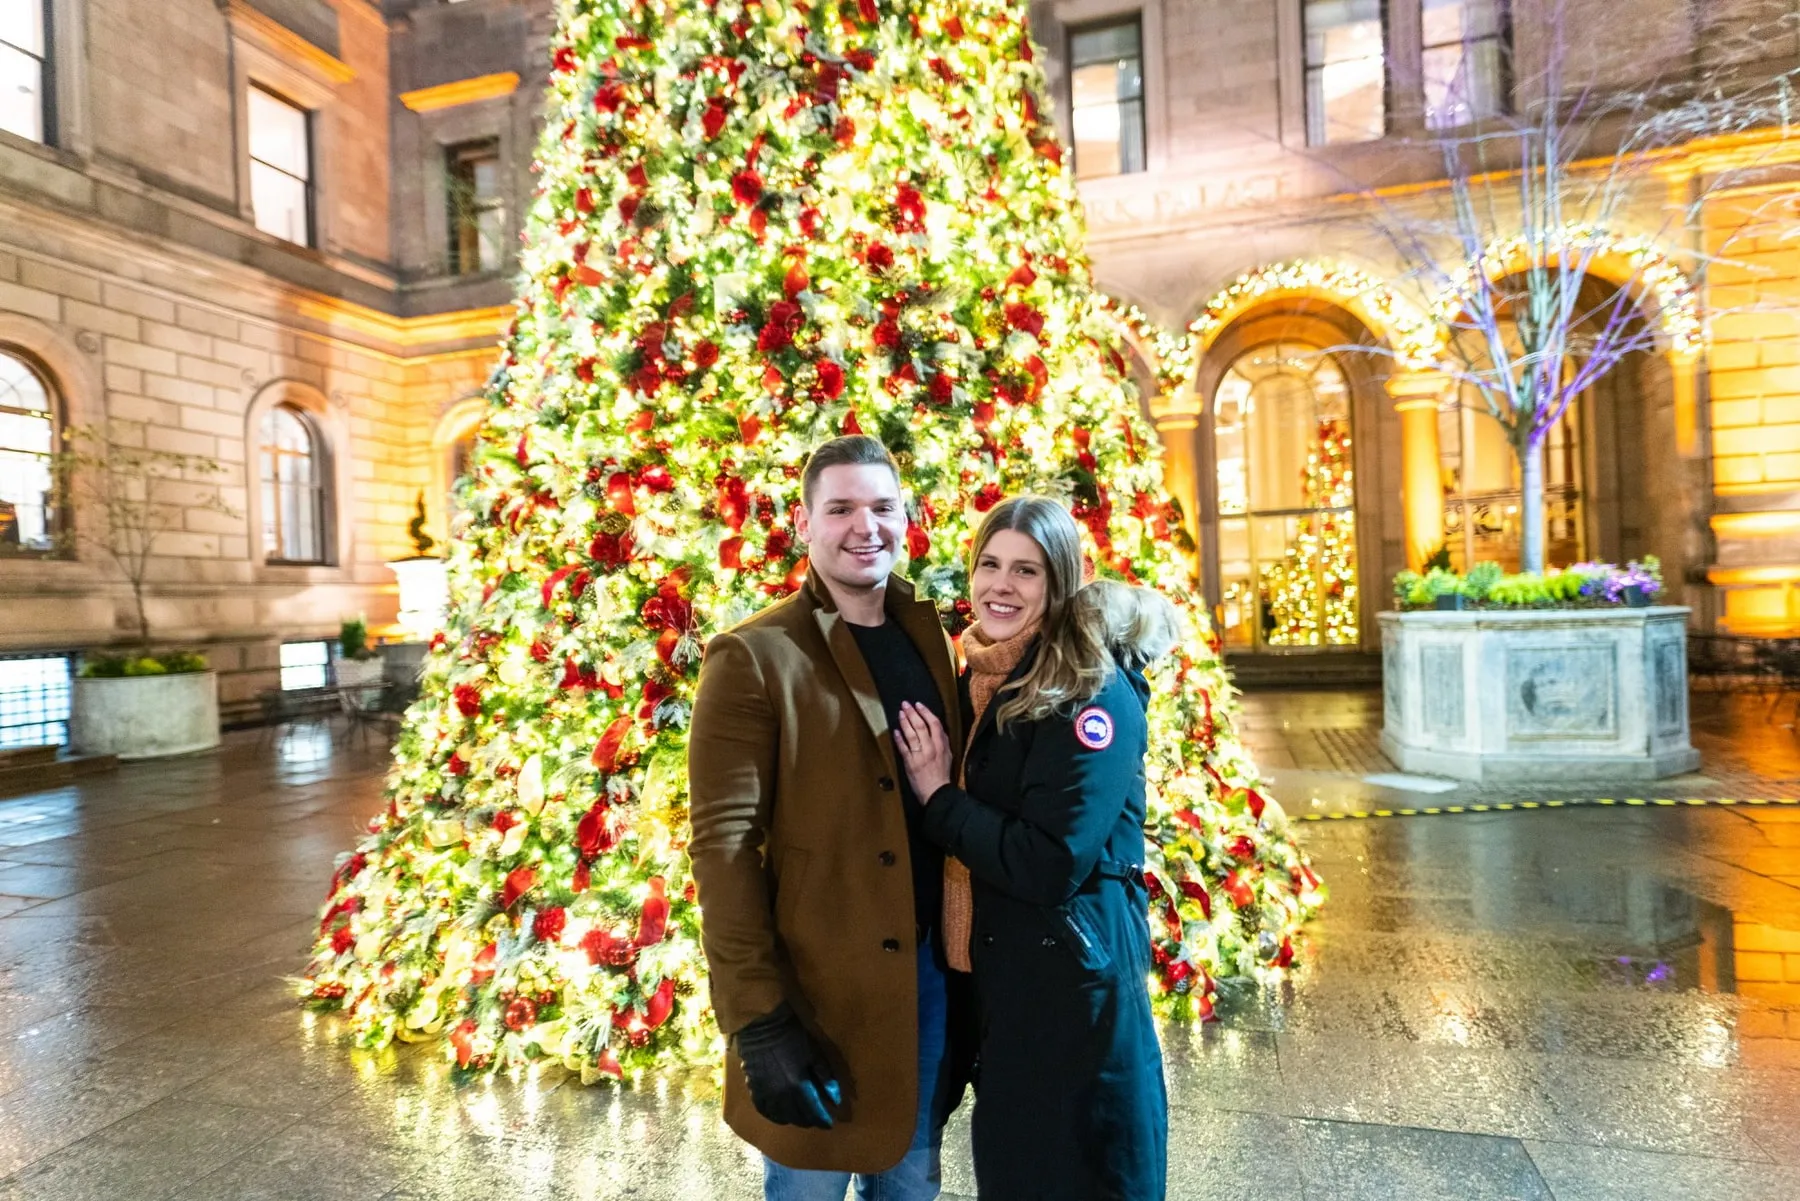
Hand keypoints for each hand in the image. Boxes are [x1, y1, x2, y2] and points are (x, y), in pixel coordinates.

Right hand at [734, 1003, 842, 1128]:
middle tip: (816, 1120)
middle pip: (798, 1117)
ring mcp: (766, 1094)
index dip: (822, 1119)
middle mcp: (782, 1095)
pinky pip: (764, 1110)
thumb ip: (825, 1078)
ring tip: (800, 1118)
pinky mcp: (754, 1090)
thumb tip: (836, 1100)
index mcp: (799, 1086)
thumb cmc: (793, 1037)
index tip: (830, 1124)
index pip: (814, 1112)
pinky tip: (780, 1116)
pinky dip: (773, 1116)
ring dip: (793, 1120)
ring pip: (781, 1117)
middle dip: (809, 1121)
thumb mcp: (815, 1055)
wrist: (763, 1027)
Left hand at [894, 701, 951, 801]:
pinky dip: (899, 739)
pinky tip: (895, 731)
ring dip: (905, 722)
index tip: (919, 705)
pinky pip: (903, 748)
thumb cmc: (942, 774)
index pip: (935, 724)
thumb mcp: (948, 755)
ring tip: (900, 713)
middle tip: (905, 704)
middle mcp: (931, 748)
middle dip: (912, 713)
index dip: (926, 712)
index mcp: (941, 745)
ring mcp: (920, 755)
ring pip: (911, 734)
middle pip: (921, 726)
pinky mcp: (910, 763)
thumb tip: (937, 729)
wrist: (936, 792)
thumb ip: (942, 741)